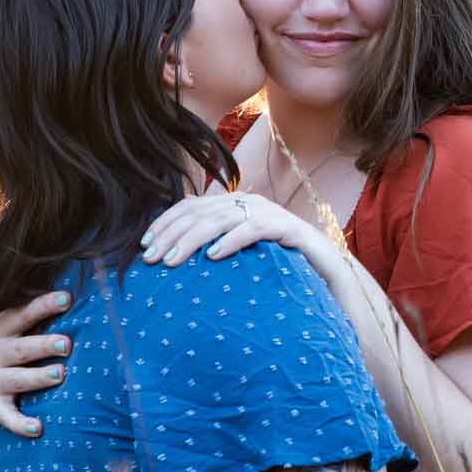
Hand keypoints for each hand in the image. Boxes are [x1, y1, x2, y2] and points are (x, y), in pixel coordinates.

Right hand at [0, 290, 72, 438]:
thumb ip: (4, 300)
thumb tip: (34, 268)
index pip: (21, 314)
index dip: (43, 306)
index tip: (66, 298)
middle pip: (22, 348)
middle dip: (44, 345)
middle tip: (67, 343)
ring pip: (19, 380)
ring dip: (39, 378)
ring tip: (60, 374)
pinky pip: (7, 417)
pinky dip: (21, 424)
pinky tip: (38, 429)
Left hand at [141, 193, 318, 267]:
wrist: (327, 269)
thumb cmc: (278, 264)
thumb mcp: (240, 254)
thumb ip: (213, 246)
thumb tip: (173, 257)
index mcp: (232, 205)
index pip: (189, 206)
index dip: (164, 223)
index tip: (144, 246)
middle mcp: (247, 203)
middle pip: (200, 212)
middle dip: (171, 234)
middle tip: (151, 258)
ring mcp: (268, 213)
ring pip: (221, 219)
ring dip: (192, 239)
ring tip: (173, 260)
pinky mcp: (287, 228)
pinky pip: (254, 229)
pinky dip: (232, 240)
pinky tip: (214, 256)